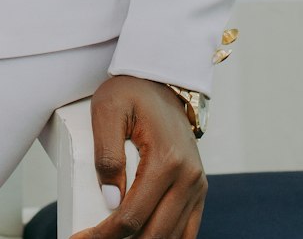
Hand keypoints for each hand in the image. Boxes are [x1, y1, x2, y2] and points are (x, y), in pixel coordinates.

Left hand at [69, 74, 207, 238]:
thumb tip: (111, 201)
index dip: (104, 235)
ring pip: (172, 237)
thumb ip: (106, 154)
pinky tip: (141, 237)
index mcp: (167, 159)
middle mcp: (188, 177)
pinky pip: (187, 230)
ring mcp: (197, 184)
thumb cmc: (131, 91)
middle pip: (154, 234)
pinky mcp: (198, 188)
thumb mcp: (107, 111)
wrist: (162, 78)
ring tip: (113, 238)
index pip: (132, 216)